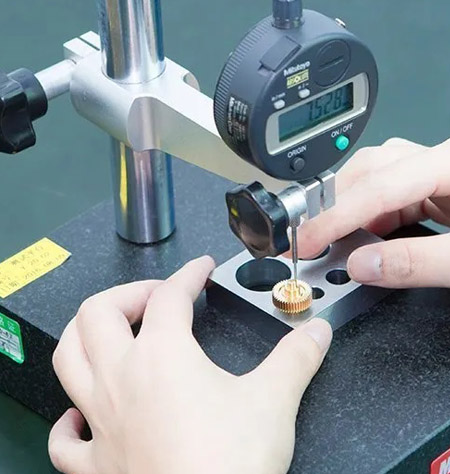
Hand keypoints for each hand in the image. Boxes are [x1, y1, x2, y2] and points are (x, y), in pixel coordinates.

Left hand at [48, 256, 331, 473]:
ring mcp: (103, 421)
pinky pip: (66, 441)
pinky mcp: (98, 463)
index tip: (201, 269)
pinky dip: (69, 423)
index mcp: (162, 356)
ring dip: (84, 336)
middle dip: (127, 293)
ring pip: (68, 359)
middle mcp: (122, 379)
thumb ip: (297, 358)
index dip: (189, 274)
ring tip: (112, 332)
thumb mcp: (273, 401)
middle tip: (156, 297)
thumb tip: (316, 332)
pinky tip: (81, 417)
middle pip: (98, 312)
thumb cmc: (231, 464)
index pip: (170, 294)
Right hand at [297, 137, 449, 287]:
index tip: (307, 242)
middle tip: (308, 238)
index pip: (378, 185)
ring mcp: (436, 172)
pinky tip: (358, 235)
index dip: (335, 216)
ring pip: (375, 177)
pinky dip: (366, 217)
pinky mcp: (434, 188)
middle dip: (332, 205)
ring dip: (346, 209)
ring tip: (329, 239)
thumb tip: (362, 265)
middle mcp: (439, 161)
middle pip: (369, 168)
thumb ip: (417, 263)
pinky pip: (388, 194)